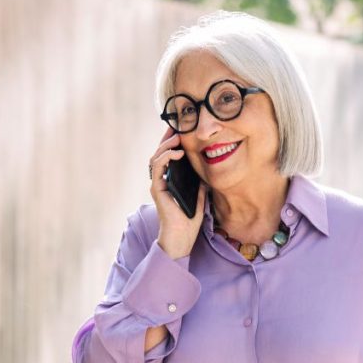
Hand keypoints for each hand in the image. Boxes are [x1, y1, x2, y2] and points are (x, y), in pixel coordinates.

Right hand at [149, 125, 206, 258]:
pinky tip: (177, 153)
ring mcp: (158, 184)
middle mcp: (161, 180)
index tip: (180, 130)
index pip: (168, 156)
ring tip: (177, 138)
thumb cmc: (190, 219)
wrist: (182, 236)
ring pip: (156, 157)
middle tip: (176, 126)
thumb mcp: (199, 195)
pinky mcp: (157, 189)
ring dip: (166, 145)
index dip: (172, 142)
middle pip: (160, 153)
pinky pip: (157, 168)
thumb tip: (207, 169)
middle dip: (167, 138)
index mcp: (170, 180)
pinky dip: (166, 157)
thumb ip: (200, 183)